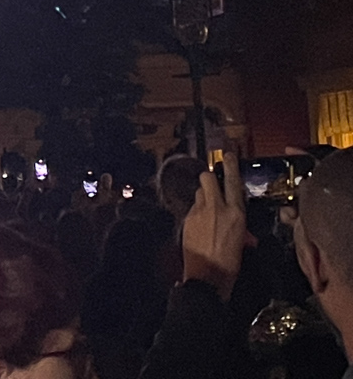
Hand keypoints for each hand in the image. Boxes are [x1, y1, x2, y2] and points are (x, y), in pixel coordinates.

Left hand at [182, 155, 247, 301]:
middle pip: (207, 178)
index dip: (230, 166)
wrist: (207, 278)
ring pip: (199, 192)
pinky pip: (192, 208)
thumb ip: (241, 229)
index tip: (229, 154)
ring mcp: (199, 212)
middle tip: (213, 185)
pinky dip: (197, 212)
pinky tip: (200, 225)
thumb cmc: (229, 263)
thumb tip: (244, 231)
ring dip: (203, 197)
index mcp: (236, 214)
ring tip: (209, 210)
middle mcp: (217, 208)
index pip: (233, 182)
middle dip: (210, 178)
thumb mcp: (241, 243)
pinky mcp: (187, 219)